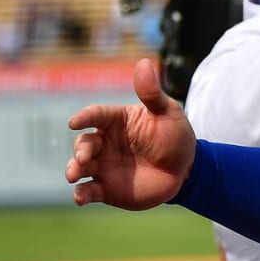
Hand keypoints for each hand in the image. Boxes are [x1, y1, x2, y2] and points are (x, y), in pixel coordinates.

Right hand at [65, 58, 196, 208]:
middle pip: (84, 142)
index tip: (75, 122)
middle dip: (80, 149)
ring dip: (74, 169)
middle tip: (84, 156)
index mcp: (116, 121)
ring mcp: (103, 165)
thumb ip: (152, 93)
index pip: (95, 115)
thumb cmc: (175, 137)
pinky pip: (88, 190)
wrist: (186, 170)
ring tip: (74, 175)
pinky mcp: (106, 187)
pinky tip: (80, 198)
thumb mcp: (168, 113)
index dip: (84, 117)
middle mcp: (105, 142)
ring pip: (80, 166)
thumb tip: (143, 62)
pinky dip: (81, 194)